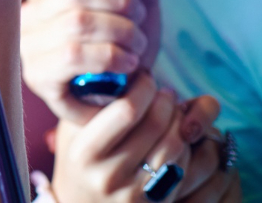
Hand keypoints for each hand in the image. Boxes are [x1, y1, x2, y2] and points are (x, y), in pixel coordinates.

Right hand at [23, 0, 160, 122]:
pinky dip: (110, 57)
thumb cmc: (124, 42)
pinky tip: (127, 64)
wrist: (120, 97)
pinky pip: (73, 56)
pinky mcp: (38, 75)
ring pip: (76, 23)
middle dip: (121, 4)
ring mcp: (29, 44)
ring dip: (121, 33)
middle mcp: (29, 12)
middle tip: (139, 21)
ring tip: (137, 45)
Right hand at [50, 73, 237, 202]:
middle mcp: (108, 174)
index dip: (142, 87)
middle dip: (166, 101)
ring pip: (174, 147)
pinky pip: (184, 168)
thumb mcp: (73, 131)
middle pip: (154, 126)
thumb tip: (123, 71)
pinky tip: (179, 135)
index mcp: (84, 151)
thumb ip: (90, 105)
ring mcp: (133, 192)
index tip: (145, 77)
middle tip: (166, 91)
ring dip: (181, 122)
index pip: (124, 110)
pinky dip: (188, 146)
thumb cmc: (79, 160)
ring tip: (175, 111)